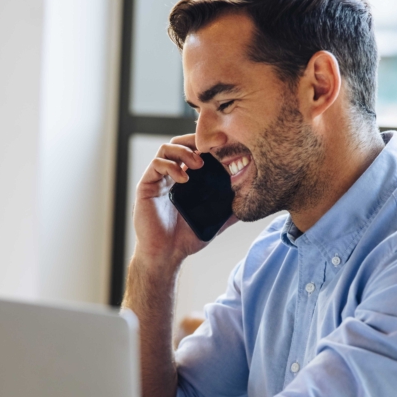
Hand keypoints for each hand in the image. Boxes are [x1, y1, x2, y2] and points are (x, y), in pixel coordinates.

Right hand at [131, 134, 233, 270]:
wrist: (165, 255)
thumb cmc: (185, 239)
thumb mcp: (213, 221)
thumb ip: (228, 211)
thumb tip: (249, 204)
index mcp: (184, 180)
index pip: (193, 151)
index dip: (206, 144)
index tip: (223, 145)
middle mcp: (169, 176)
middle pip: (179, 143)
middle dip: (195, 141)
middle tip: (213, 148)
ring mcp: (157, 179)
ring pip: (166, 149)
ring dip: (184, 151)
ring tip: (198, 164)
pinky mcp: (146, 185)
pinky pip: (156, 164)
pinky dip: (171, 166)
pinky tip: (184, 179)